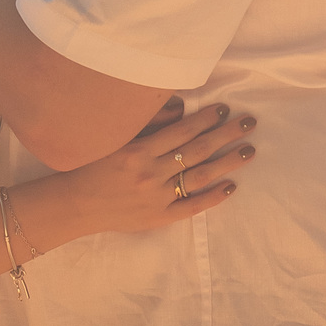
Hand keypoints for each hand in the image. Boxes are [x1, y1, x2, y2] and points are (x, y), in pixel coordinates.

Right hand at [59, 103, 256, 235]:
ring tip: (249, 150)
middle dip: (226, 134)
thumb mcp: (116, 137)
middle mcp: (150, 174)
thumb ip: (148, 122)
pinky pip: (192, 207)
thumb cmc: (94, 164)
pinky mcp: (159, 218)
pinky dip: (213, 197)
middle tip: (249, 122)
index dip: (206, 118)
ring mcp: (157, 198)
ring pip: (200, 176)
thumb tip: (181, 107)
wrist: (76, 204)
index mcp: (139, 150)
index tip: (224, 108)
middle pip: (198, 151)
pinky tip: (231, 185)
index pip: (182, 131)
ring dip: (227, 162)